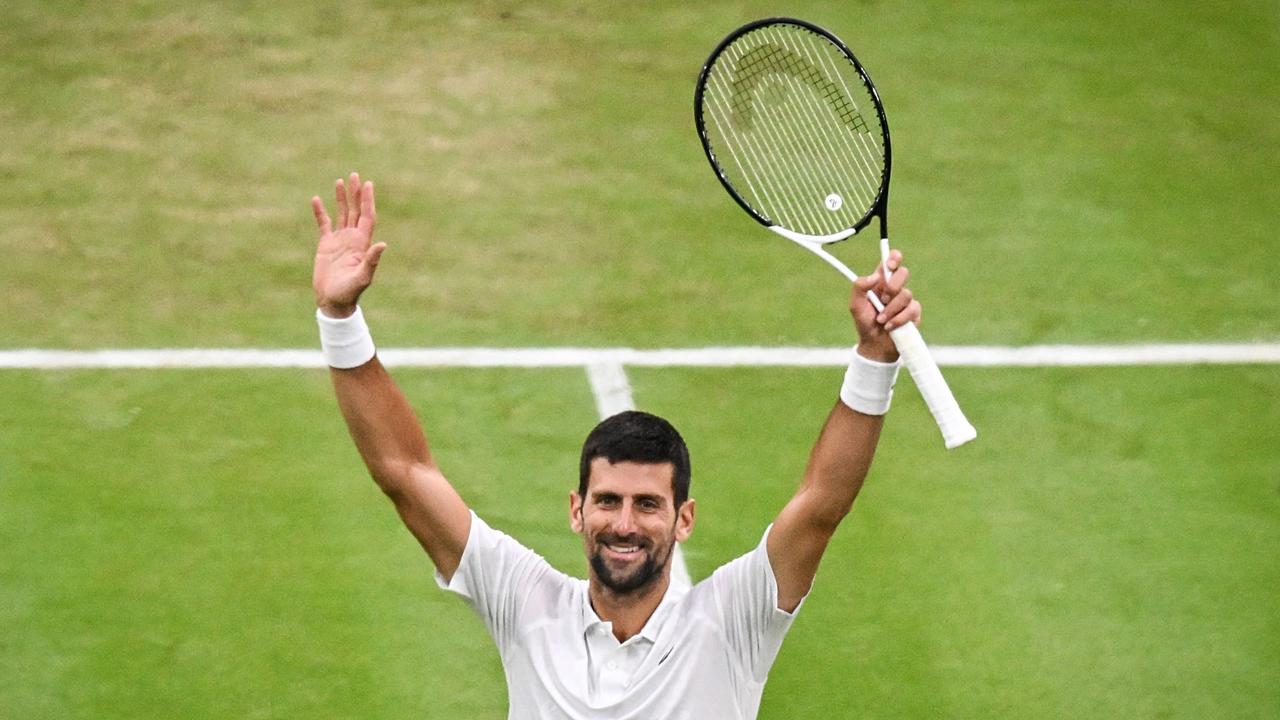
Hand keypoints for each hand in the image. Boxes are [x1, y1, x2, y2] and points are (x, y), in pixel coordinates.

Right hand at [311, 172, 385, 317]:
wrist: (333, 302)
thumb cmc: (349, 292)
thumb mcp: (362, 277)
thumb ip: (372, 261)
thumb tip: (383, 244)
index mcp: (362, 244)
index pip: (367, 216)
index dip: (368, 200)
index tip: (368, 184)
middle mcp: (352, 239)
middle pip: (356, 211)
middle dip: (356, 194)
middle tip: (355, 175)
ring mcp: (339, 241)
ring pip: (341, 214)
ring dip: (341, 198)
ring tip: (340, 181)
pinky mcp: (325, 245)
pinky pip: (323, 224)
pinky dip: (320, 212)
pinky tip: (317, 199)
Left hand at [850, 249, 921, 362]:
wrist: (875, 345)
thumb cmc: (865, 323)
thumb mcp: (855, 305)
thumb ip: (859, 287)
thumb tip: (874, 276)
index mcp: (881, 282)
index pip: (891, 263)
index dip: (894, 258)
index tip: (890, 265)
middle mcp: (895, 289)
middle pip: (903, 272)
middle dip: (893, 286)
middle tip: (883, 299)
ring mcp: (906, 301)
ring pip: (906, 294)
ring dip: (891, 309)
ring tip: (881, 320)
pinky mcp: (914, 313)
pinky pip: (912, 310)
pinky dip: (898, 319)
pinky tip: (890, 326)